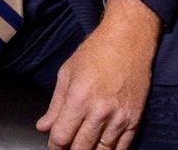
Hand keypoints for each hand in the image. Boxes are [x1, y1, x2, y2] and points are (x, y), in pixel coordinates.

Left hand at [36, 0, 160, 149]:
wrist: (130, 37)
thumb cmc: (97, 50)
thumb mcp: (68, 71)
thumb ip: (55, 104)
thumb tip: (43, 127)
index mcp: (78, 98)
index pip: (60, 138)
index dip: (54, 145)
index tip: (55, 143)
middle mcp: (99, 111)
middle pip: (80, 149)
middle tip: (69, 144)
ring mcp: (118, 117)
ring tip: (86, 145)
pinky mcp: (134, 119)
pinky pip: (122, 149)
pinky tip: (103, 148)